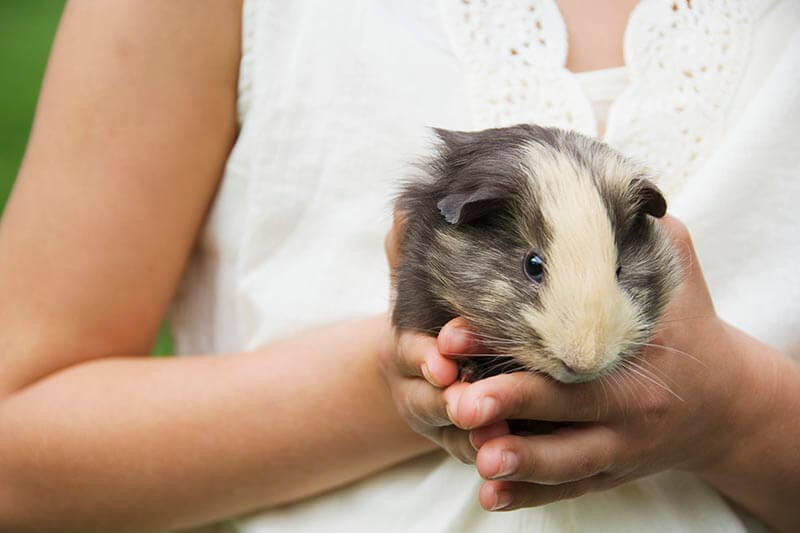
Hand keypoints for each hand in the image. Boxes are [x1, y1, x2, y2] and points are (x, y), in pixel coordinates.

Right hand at [380, 211, 494, 461]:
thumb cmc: (433, 309)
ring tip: (500, 437)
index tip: (443, 358)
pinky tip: (517, 463)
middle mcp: (419, 389)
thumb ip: (409, 250)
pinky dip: (495, 461)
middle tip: (471, 402)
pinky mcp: (471, 442)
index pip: (409, 353)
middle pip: (428, 402)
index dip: (424, 356)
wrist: (434, 362)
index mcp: (406, 348)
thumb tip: (405, 209)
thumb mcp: (416, 280)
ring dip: (475, 437)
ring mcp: (443, 422)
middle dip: (449, 401)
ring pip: (456, 436)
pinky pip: (480, 456)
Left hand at [444, 217, 757, 510]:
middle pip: (563, 410)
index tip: (454, 337)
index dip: (507, 345)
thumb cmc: (691, 327)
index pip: (565, 349)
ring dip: (520, 465)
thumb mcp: (678, 274)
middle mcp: (628, 408)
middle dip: (508, 405)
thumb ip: (641, 237)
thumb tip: (600, 183)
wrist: (726, 402)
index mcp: (638, 355)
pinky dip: (531, 495)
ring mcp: (619, 447)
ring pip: (566, 462)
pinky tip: (491, 494)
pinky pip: (570, 489)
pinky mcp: (609, 471)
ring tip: (477, 457)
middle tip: (458, 404)